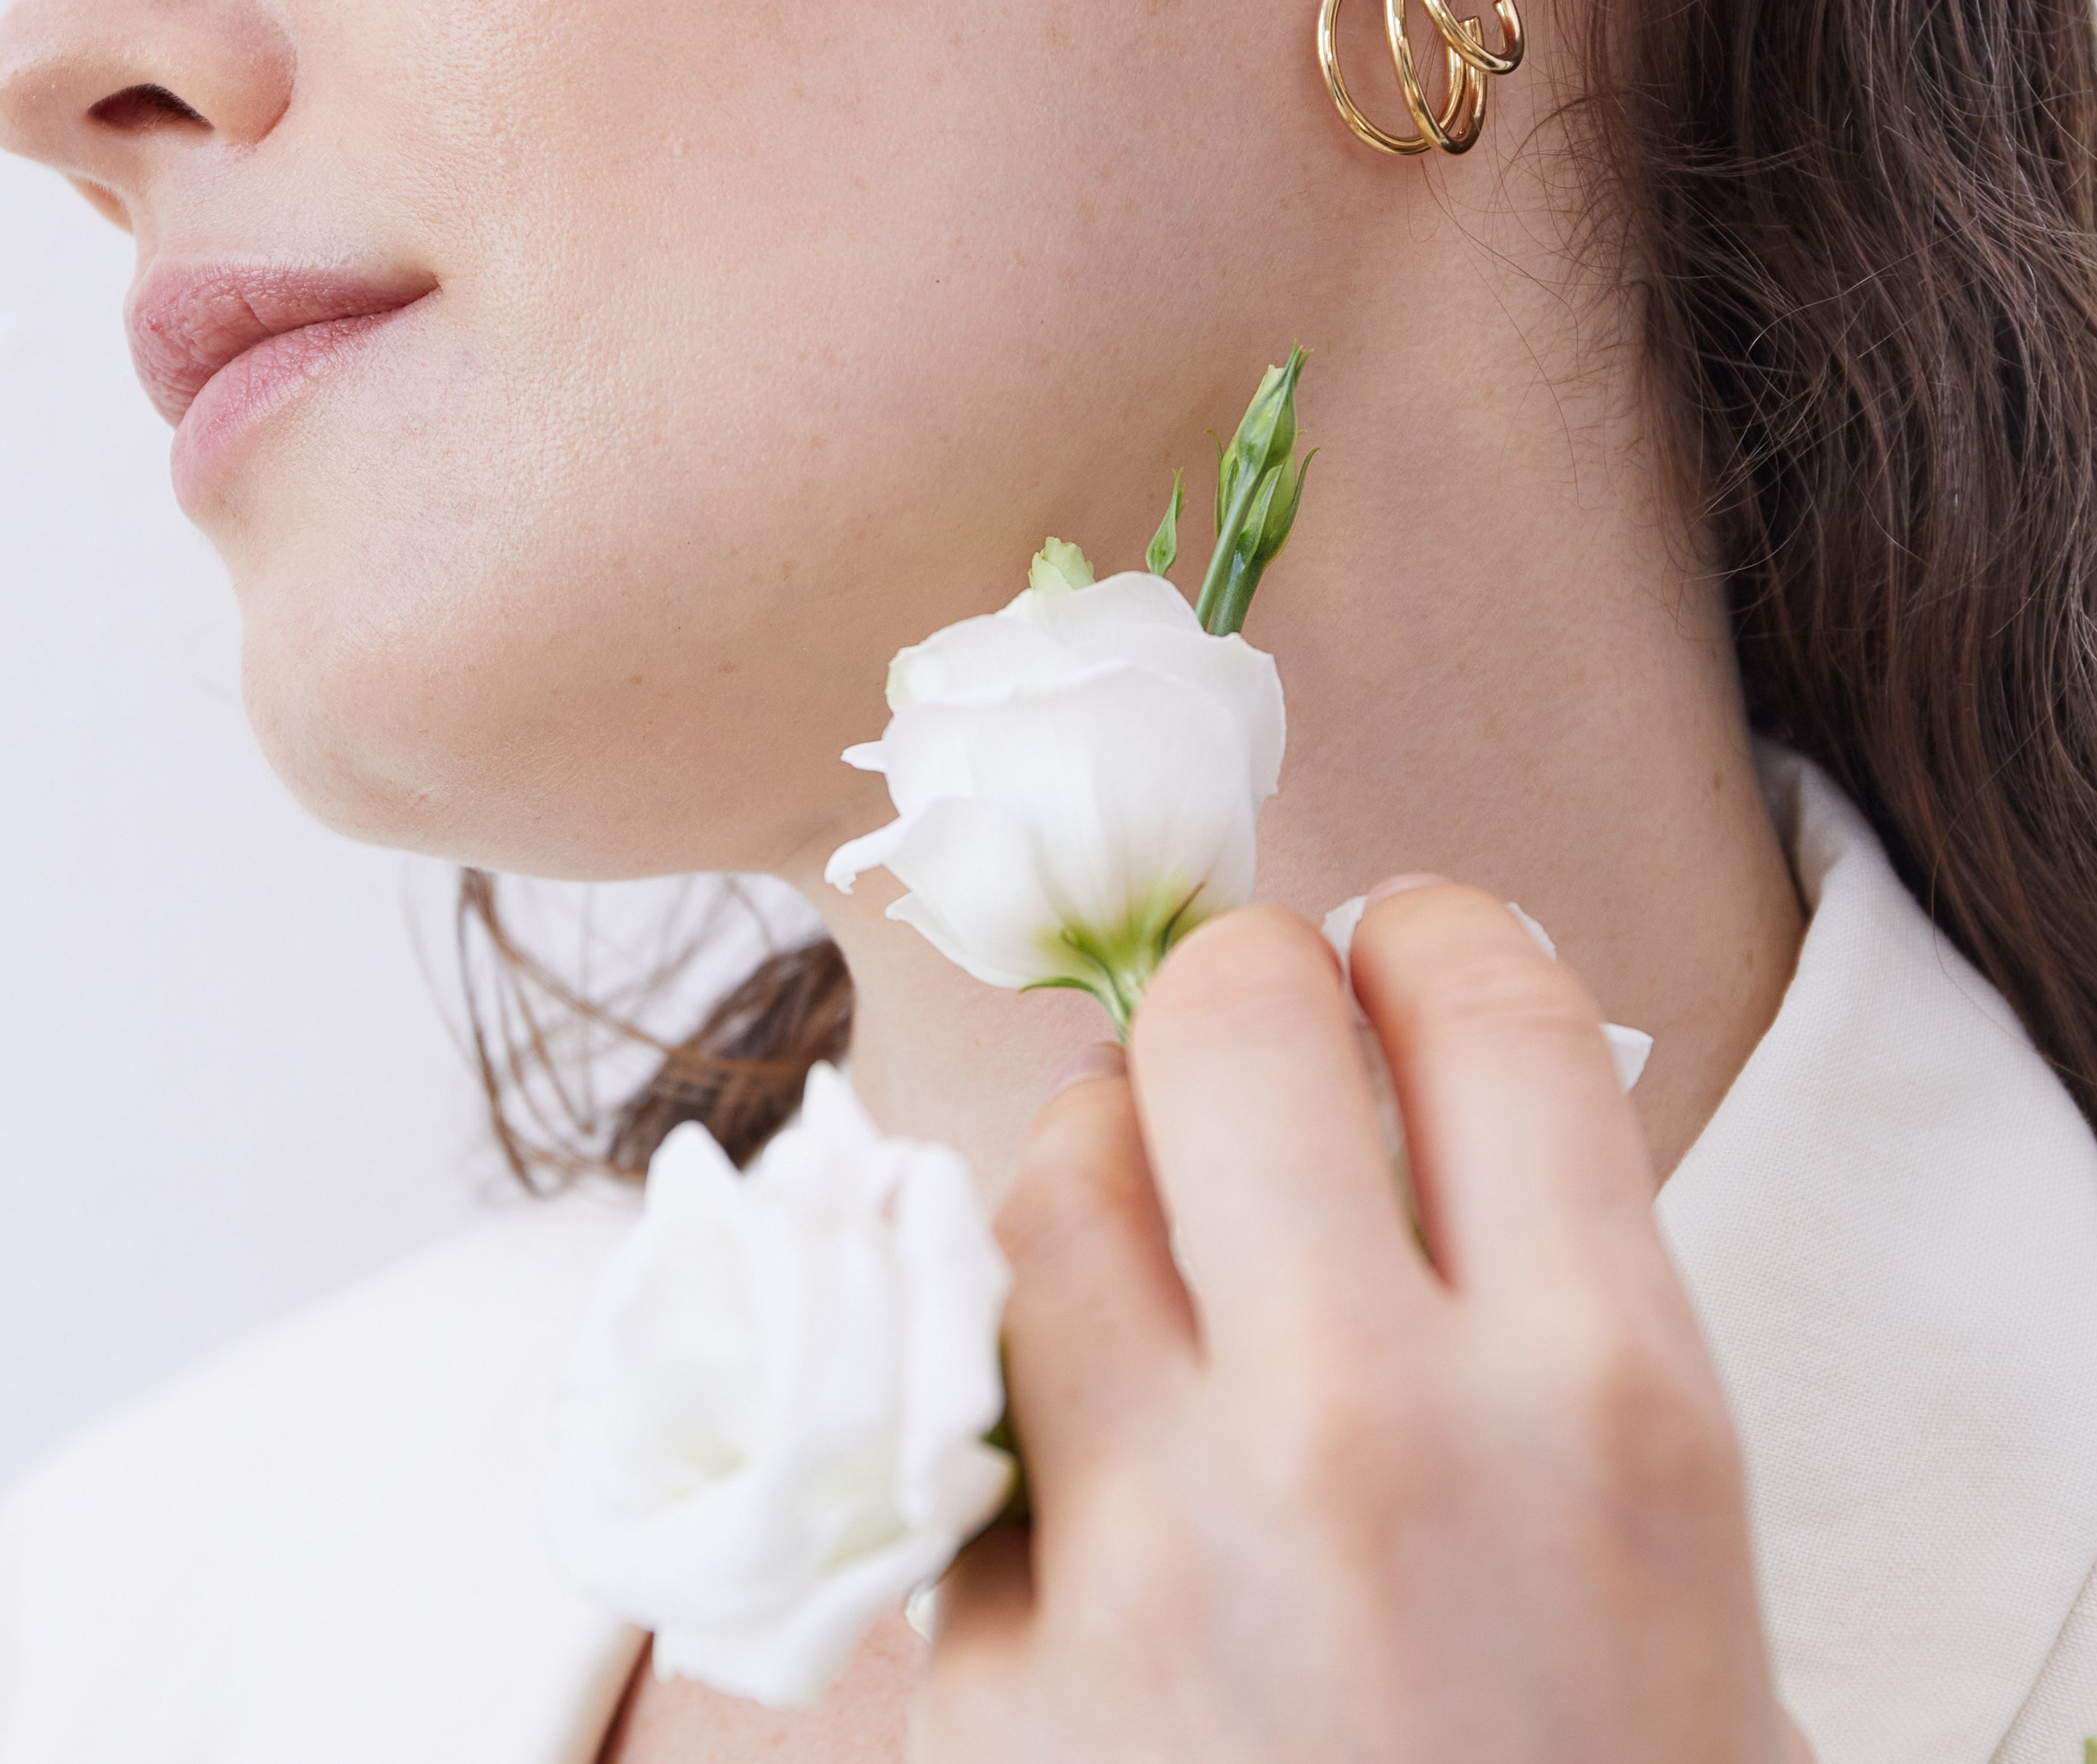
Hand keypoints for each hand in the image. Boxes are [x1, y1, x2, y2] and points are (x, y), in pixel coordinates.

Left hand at [912, 882, 1807, 1763]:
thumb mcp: (1659, 1554)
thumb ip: (1534, 1302)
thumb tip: (1392, 1077)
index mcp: (1603, 1404)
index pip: (1482, 995)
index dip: (1428, 938)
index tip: (1397, 963)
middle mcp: (1368, 1444)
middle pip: (1227, 1017)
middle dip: (1237, 997)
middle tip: (1249, 1056)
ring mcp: (1147, 1562)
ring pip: (1048, 1177)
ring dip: (1099, 1173)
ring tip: (1151, 1252)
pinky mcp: (984, 1677)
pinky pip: (955, 1405)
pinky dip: (1010, 1390)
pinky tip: (1078, 1457)